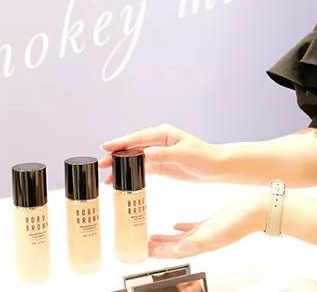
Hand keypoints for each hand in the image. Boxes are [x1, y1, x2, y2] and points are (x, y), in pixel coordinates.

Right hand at [99, 124, 223, 184]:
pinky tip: (120, 182)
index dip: (121, 142)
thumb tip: (146, 154)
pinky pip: (141, 169)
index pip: (138, 138)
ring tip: (106, 177)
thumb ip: (164, 154)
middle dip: (116, 155)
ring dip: (121, 167)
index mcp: (163, 134)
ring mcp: (158, 154)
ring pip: (134, 159)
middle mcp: (158, 142)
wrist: (215, 168)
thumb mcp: (184, 155)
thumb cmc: (203, 157)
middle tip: (101, 164)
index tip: (106, 146)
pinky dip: (130, 174)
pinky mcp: (160, 166)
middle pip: (132, 148)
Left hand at [148, 191, 266, 258]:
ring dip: (167, 240)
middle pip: (175, 248)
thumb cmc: (241, 220)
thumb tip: (177, 251)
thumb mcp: (215, 230)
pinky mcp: (213, 222)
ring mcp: (209, 232)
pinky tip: (176, 225)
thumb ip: (196, 241)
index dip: (158, 254)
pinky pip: (193, 228)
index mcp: (203, 244)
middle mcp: (204, 240)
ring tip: (153, 238)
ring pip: (182, 239)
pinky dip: (182, 228)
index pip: (174, 253)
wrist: (259, 209)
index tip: (144, 253)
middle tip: (143, 247)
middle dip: (158, 249)